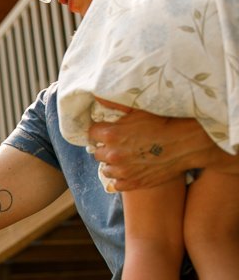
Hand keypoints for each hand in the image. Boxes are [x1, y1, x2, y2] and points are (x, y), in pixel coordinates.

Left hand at [86, 109, 211, 192]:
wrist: (187, 143)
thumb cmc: (165, 122)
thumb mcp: (139, 109)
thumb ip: (116, 104)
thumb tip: (97, 96)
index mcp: (111, 134)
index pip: (92, 133)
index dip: (100, 132)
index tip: (108, 131)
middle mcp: (113, 154)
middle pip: (98, 153)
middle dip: (106, 148)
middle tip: (120, 144)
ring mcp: (122, 171)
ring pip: (106, 169)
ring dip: (113, 164)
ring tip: (126, 157)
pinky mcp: (132, 183)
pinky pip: (117, 184)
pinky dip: (121, 178)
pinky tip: (131, 170)